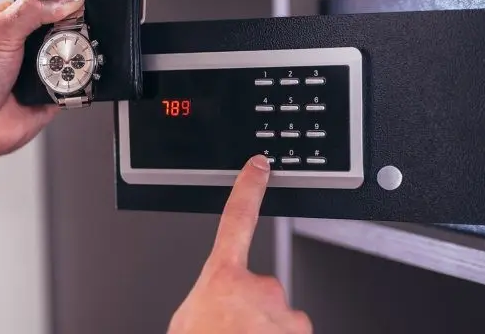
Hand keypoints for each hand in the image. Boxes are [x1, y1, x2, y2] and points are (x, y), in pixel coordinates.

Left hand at [0, 0, 84, 209]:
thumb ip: (32, 10)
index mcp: (12, 22)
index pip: (47, 2)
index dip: (64, 0)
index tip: (77, 1)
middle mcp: (27, 45)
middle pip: (66, 28)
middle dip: (73, 32)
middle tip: (67, 37)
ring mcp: (41, 70)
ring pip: (75, 56)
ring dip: (74, 59)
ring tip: (62, 62)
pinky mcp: (52, 94)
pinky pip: (77, 85)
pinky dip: (77, 83)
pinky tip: (66, 81)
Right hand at [168, 155, 312, 333]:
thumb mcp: (184, 321)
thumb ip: (206, 300)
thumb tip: (215, 304)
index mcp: (222, 278)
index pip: (236, 220)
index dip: (248, 189)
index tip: (259, 168)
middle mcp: (260, 289)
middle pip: (260, 290)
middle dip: (250, 311)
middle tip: (230, 332)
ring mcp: (284, 314)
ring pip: (279, 319)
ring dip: (265, 333)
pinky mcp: (300, 332)